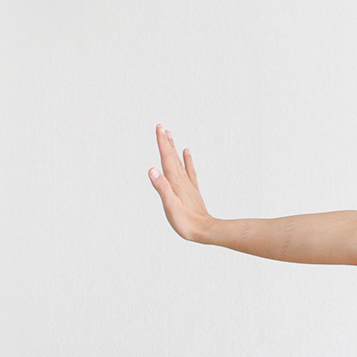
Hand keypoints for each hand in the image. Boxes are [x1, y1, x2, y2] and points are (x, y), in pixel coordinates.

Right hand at [148, 124, 215, 241]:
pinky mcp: (192, 190)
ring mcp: (187, 184)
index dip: (161, 142)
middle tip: (161, 126)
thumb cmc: (186, 222)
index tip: (159, 127)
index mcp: (174, 181)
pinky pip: (189, 170)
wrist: (205, 231)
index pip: (166, 157)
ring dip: (174, 148)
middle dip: (166, 141)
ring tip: (170, 135)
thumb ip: (161, 187)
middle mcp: (181, 179)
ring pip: (179, 161)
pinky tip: (187, 153)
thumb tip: (152, 170)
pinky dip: (187, 160)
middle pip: (172, 156)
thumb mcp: (170, 205)